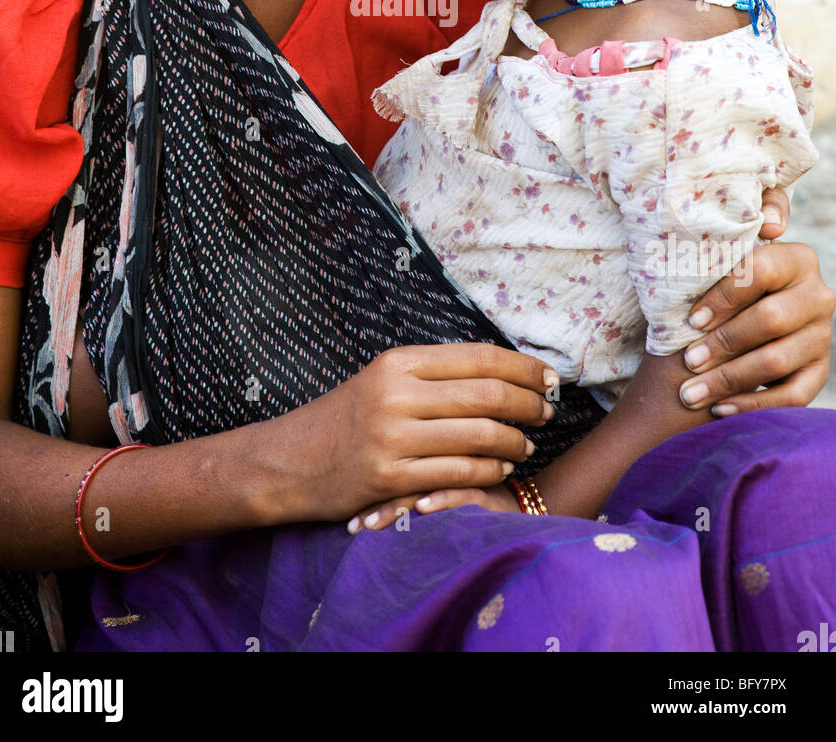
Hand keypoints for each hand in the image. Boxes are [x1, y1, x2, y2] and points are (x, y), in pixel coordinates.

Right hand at [262, 343, 555, 525]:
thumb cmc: (343, 420)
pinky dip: (489, 471)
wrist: (287, 462)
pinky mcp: (389, 478)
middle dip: (528, 403)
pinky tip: (500, 469)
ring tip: (526, 445)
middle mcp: (397, 393)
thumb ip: (432, 375)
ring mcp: (392, 437)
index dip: (522, 367)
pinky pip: (457, 473)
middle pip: (486, 394)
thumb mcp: (382, 380)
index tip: (549, 377)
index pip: (478, 357)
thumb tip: (498, 371)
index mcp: (399, 362)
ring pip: (478, 435)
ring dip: (514, 442)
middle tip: (548, 411)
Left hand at [679, 188, 833, 415]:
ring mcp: (822, 336)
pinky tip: (718, 410)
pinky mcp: (820, 372)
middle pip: (770, 320)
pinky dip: (752, 405)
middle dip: (723, 343)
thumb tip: (772, 223)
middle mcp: (819, 296)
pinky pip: (791, 396)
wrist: (743, 320)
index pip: (759, 273)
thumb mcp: (727, 256)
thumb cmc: (725, 284)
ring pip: (777, 361)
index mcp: (797, 259)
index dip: (723, 297)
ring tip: (690, 392)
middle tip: (687, 361)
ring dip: (729, 379)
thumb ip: (736, 236)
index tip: (690, 320)